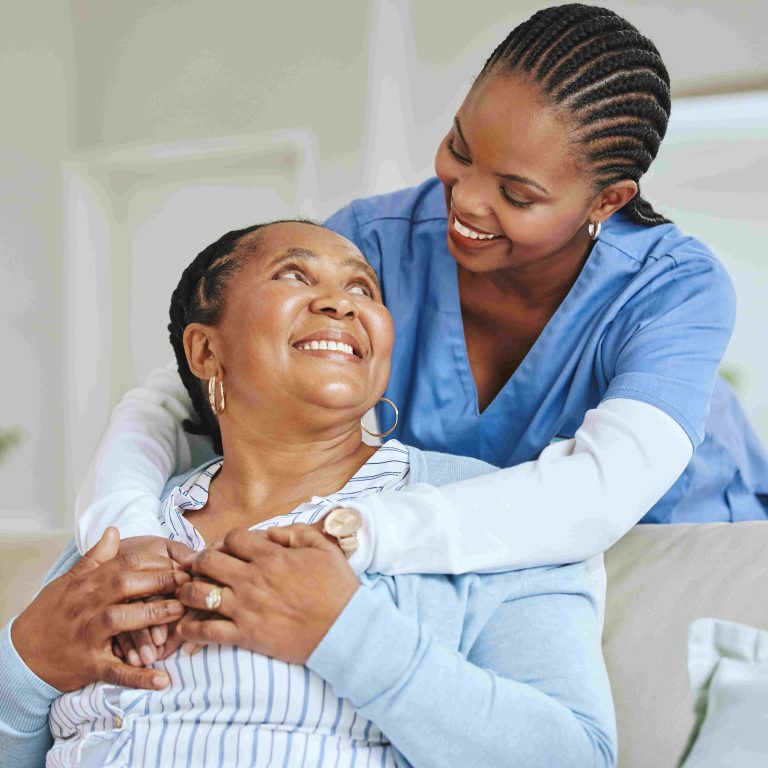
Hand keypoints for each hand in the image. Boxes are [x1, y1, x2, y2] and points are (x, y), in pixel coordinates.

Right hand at [11, 528, 189, 691]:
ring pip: (122, 620)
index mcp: (87, 584)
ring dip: (153, 615)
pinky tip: (163, 679)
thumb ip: (95, 558)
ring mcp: (88, 636)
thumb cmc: (51, 614)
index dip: (155, 562)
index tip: (180, 564)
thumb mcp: (69, 582)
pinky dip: (139, 676)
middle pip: (126, 585)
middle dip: (160, 581)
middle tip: (188, 583)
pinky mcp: (89, 665)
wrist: (21, 655)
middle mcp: (87, 606)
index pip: (125, 564)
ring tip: (181, 613)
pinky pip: (116, 670)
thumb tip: (114, 530)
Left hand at [174, 524, 358, 663]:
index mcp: (270, 556)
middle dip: (200, 561)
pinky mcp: (245, 635)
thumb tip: (270, 532)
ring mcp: (246, 608)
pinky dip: (190, 629)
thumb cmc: (337, 588)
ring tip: (187, 593)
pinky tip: (186, 627)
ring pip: (199, 594)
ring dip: (188, 591)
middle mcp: (252, 579)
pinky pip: (206, 631)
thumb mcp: (323, 548)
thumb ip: (295, 533)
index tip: (228, 548)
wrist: (345, 630)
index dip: (226, 540)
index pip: (232, 538)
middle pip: (208, 561)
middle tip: (200, 567)